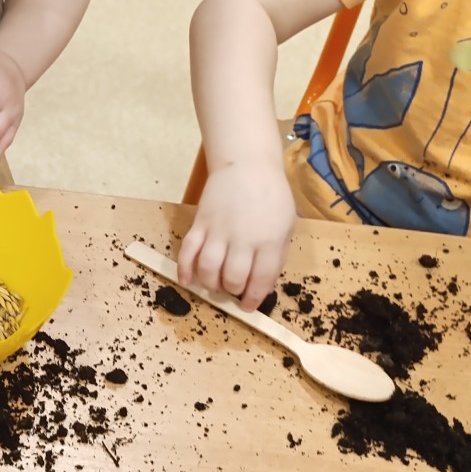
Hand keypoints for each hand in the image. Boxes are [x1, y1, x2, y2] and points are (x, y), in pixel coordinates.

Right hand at [177, 160, 296, 309]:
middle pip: (233, 278)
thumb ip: (275, 254)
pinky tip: (187, 281)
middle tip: (232, 290)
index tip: (248, 306)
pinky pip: (188, 250)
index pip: (261, 280)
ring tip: (214, 285)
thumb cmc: (271, 196)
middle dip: (232, 291)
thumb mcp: (286, 225)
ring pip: (209, 268)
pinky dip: (184, 269)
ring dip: (210, 283)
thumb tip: (262, 282)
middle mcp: (243, 238)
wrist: (247, 165)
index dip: (253, 298)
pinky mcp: (200, 223)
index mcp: (269, 240)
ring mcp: (218, 230)